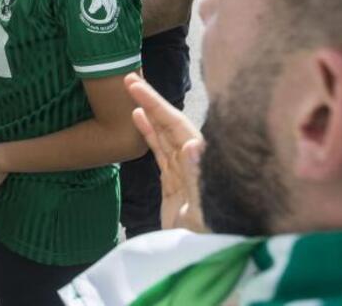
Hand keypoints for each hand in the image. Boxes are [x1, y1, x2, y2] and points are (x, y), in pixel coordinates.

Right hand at [126, 73, 205, 232]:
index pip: (177, 126)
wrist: (206, 263)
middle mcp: (194, 163)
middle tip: (129, 79)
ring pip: (164, 135)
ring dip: (149, 113)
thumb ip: (200, 179)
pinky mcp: (174, 186)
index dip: (157, 105)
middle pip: (171, 125)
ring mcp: (184, 173)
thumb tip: (193, 145)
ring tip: (132, 91)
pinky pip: (160, 153)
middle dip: (151, 102)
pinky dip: (150, 134)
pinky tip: (139, 119)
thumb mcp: (206, 211)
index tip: (137, 87)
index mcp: (201, 163)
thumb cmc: (212, 238)